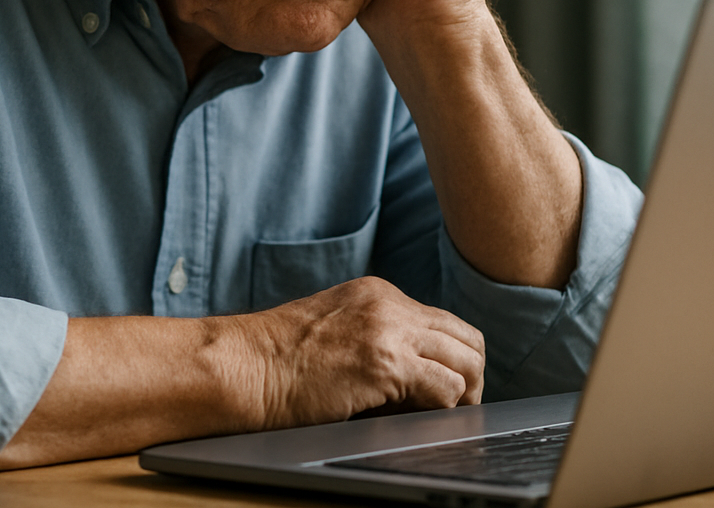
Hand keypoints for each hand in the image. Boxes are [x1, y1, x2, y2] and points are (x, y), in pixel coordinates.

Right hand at [227, 276, 484, 428]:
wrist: (242, 367)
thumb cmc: (275, 361)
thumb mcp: (333, 329)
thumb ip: (374, 337)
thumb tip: (416, 380)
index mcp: (377, 293)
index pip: (442, 322)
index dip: (452, 358)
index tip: (447, 387)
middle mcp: (389, 304)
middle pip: (464, 337)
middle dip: (471, 375)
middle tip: (460, 406)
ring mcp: (389, 331)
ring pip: (466, 360)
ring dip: (462, 394)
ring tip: (444, 416)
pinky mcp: (385, 364)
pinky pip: (446, 388)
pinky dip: (443, 407)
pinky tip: (420, 418)